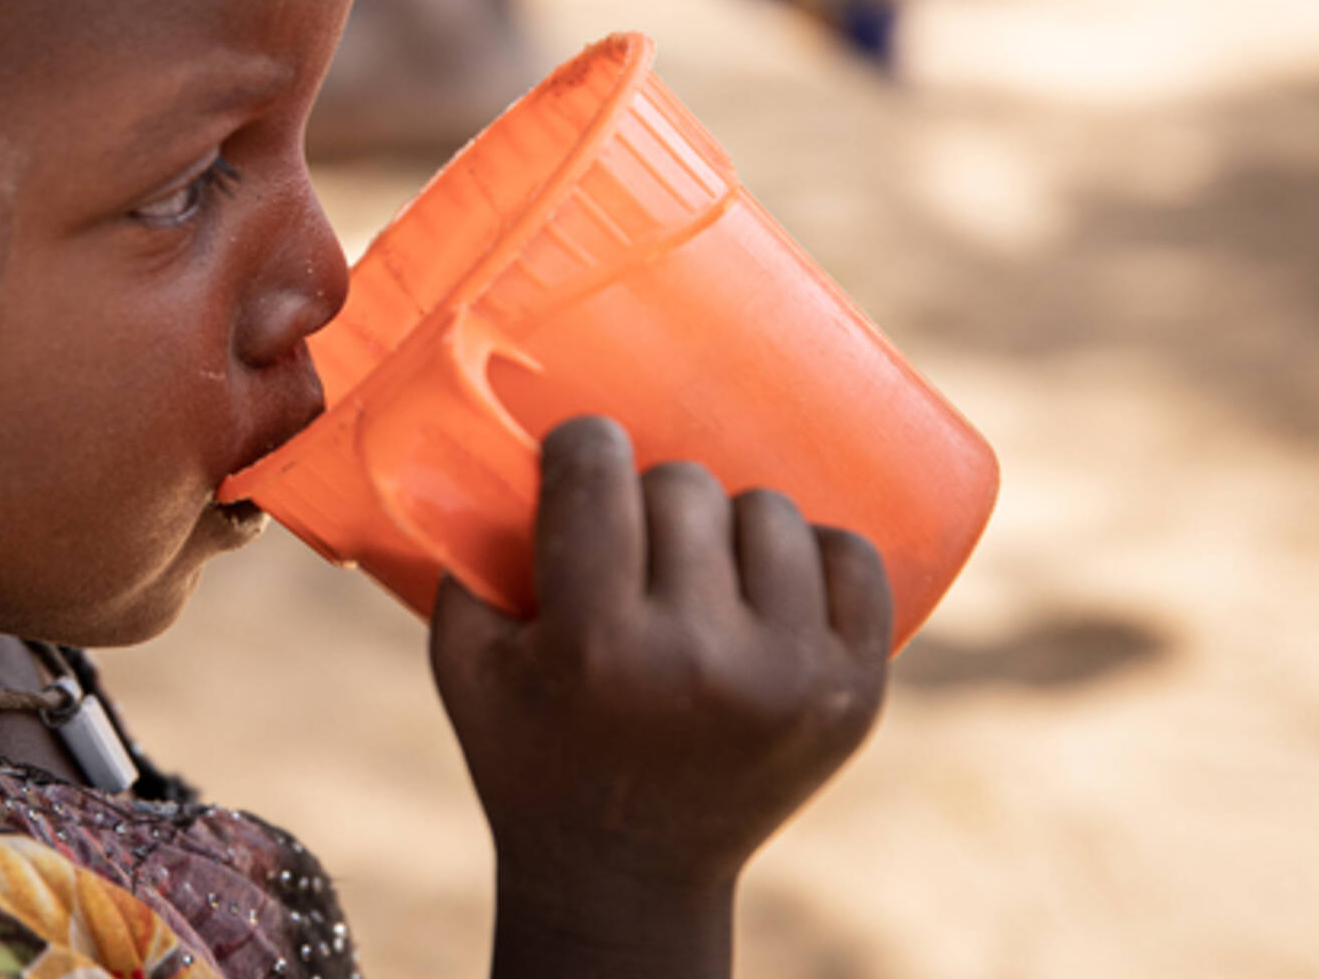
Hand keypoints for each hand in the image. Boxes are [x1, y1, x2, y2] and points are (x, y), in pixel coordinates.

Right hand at [430, 417, 890, 974]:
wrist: (626, 876)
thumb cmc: (531, 754)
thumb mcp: (466, 661)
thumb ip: (464, 555)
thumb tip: (492, 441)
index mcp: (597, 646)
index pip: (598, 472)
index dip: (583, 446)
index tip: (581, 456)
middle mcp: (701, 659)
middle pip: (685, 486)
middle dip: (650, 496)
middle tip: (634, 536)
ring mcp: (791, 677)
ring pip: (771, 512)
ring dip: (732, 522)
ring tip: (703, 564)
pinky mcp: (853, 694)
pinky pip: (854, 561)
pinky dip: (818, 554)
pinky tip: (779, 576)